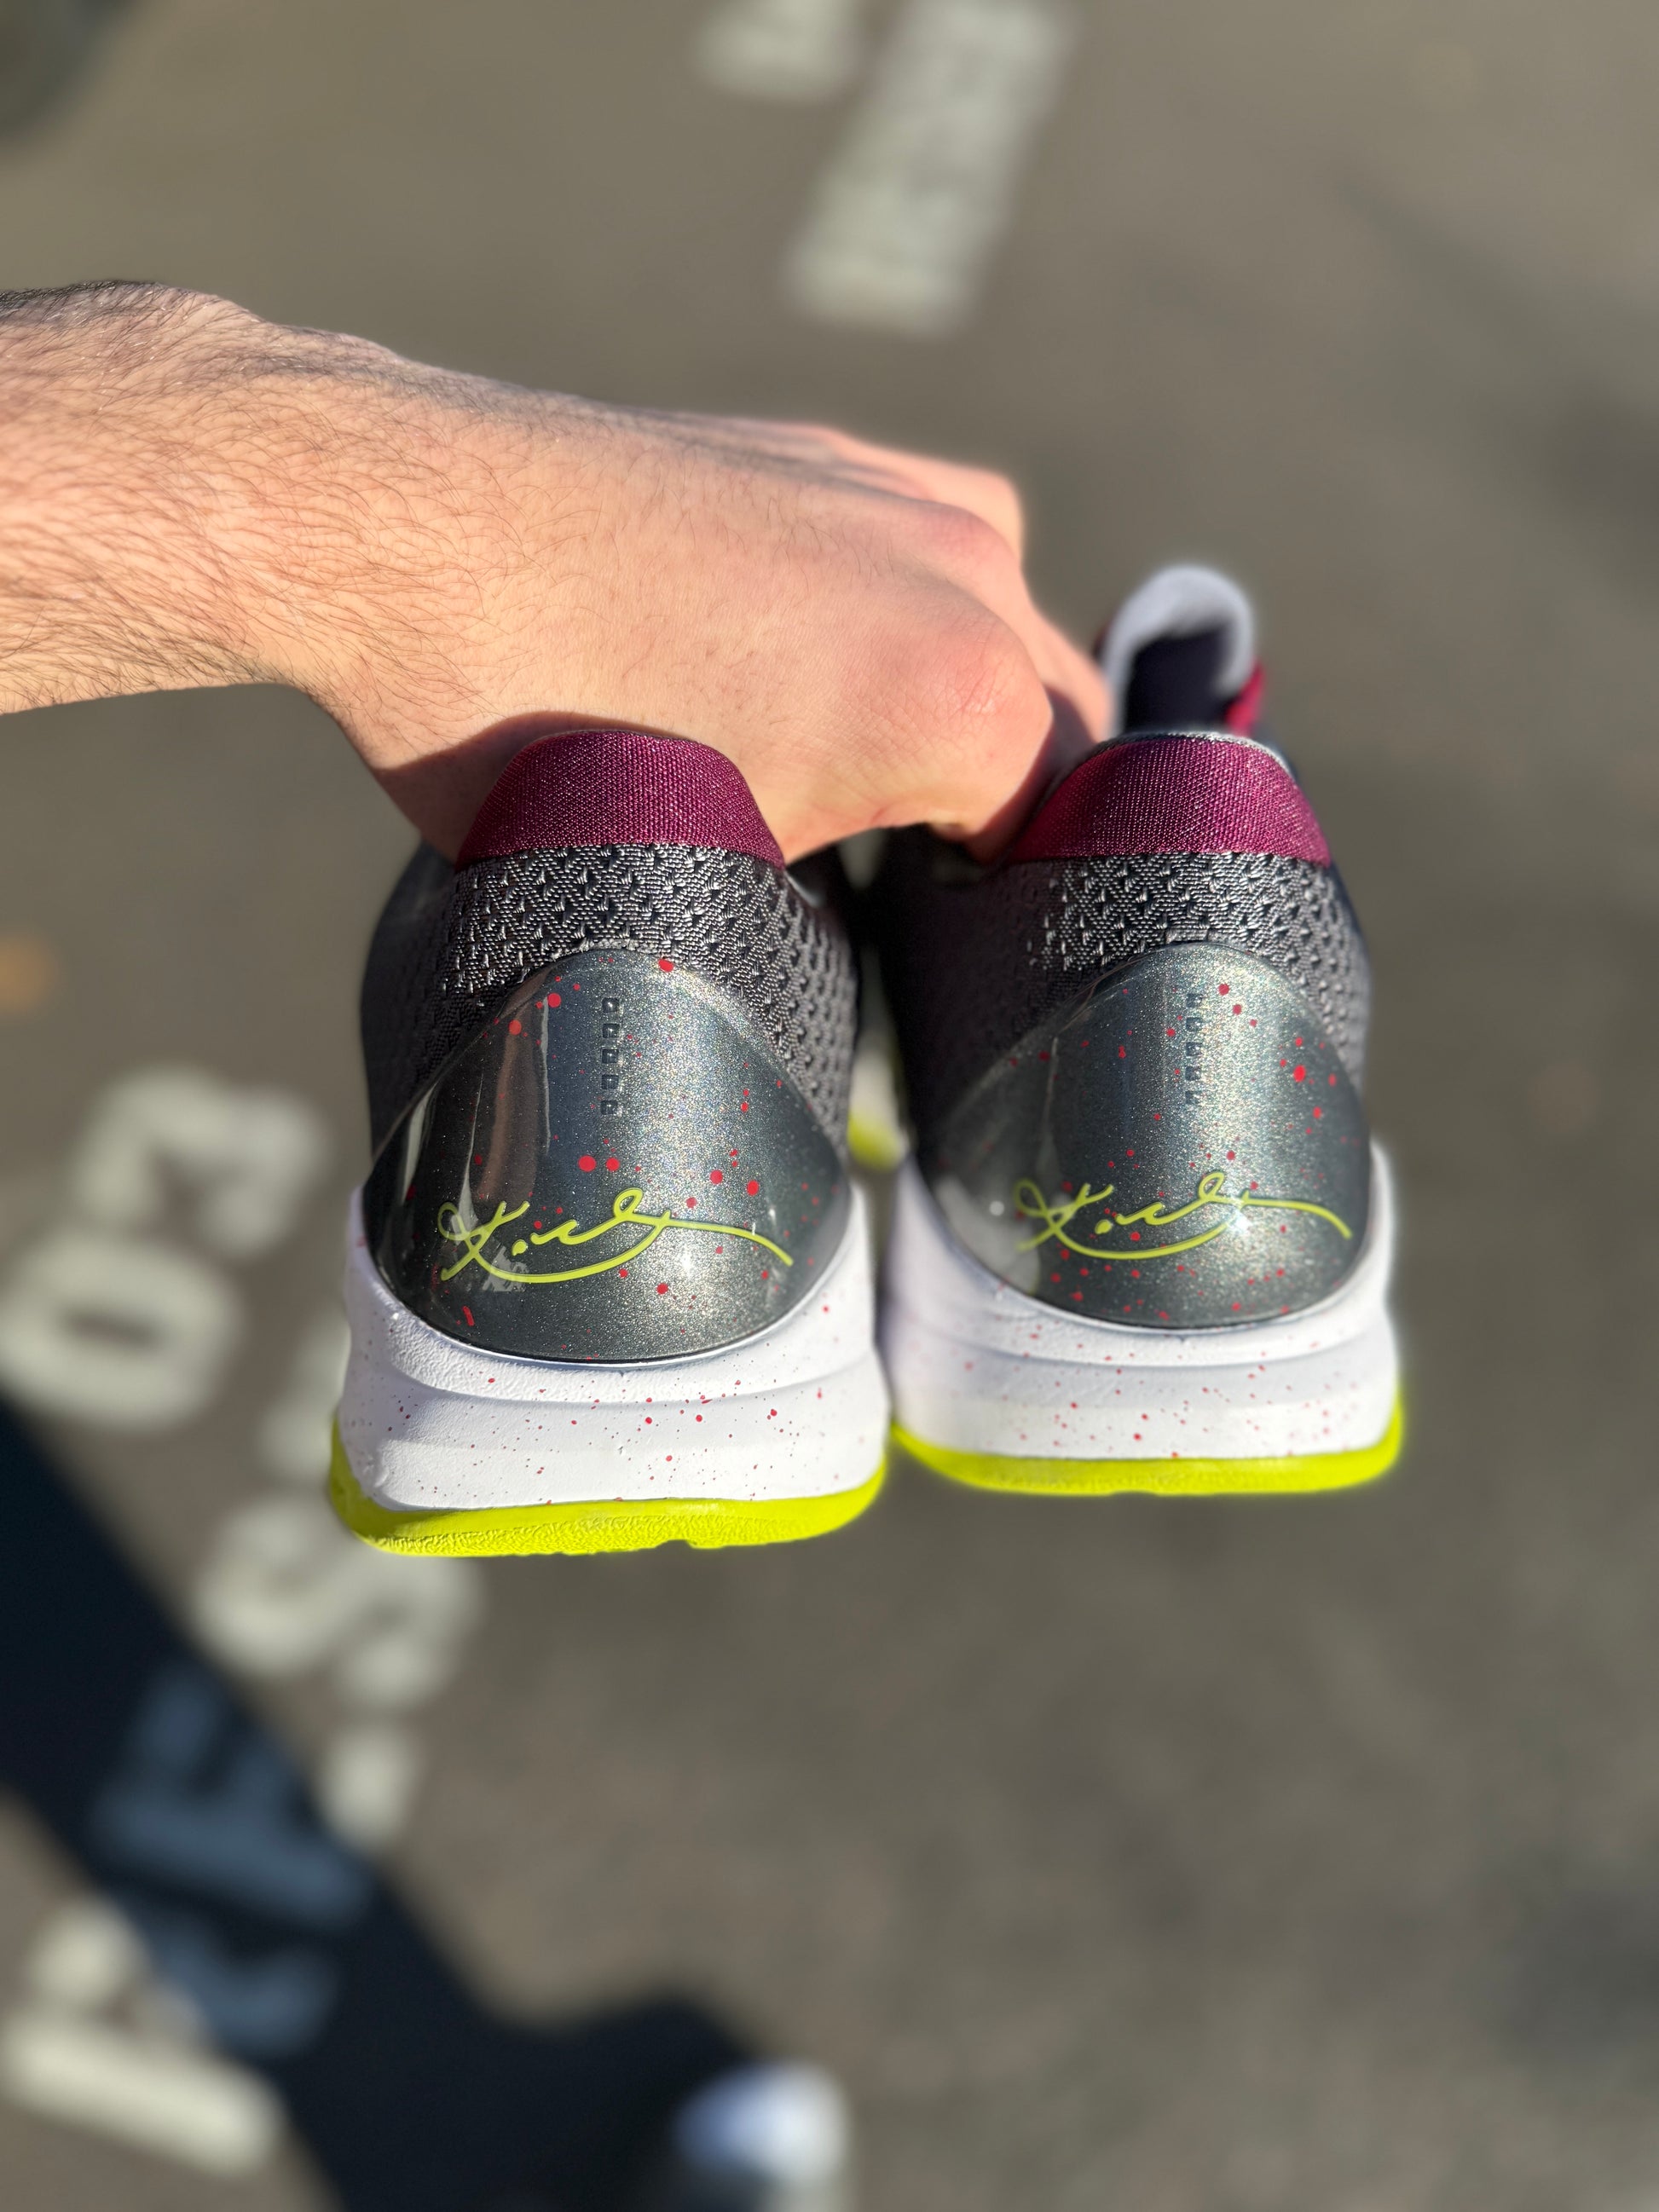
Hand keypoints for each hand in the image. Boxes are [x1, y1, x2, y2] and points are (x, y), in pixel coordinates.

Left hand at [0, 289, 1106, 857]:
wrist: (401, 531)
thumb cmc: (531, 730)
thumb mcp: (696, 877)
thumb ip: (830, 909)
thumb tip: (857, 946)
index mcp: (964, 704)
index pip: (1070, 848)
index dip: (1013, 924)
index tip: (955, 967)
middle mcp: (971, 579)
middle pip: (1060, 738)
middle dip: (1006, 819)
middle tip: (920, 899)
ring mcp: (908, 497)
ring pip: (1009, 637)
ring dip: (973, 715)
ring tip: (875, 788)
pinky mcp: (837, 454)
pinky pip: (942, 555)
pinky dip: (920, 623)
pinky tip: (834, 672)